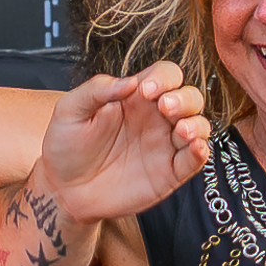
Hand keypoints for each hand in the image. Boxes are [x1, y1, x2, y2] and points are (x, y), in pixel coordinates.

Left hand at [38, 61, 210, 223]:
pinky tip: (195, 148)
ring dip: (197, 124)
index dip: (163, 77)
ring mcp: (165, 145)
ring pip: (199, 126)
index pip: (166, 75)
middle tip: (164, 107)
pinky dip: (202, 152)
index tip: (146, 91)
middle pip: (190, 97)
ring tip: (181, 130)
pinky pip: (196, 160)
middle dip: (184, 98)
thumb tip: (129, 81)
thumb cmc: (65, 147)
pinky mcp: (169, 173)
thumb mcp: (70, 111)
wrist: (63, 190)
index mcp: (136, 98)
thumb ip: (96, 90)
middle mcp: (156, 118)